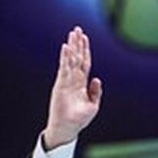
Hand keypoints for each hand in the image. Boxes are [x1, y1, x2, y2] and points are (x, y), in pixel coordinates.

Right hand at [43, 27, 101, 149]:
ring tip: (72, 34)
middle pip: (76, 57)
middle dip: (77, 44)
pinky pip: (64, 69)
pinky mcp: (60, 85)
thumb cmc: (79, 119)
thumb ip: (95, 92)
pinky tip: (66, 48)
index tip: (85, 38)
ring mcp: (66, 81)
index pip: (84, 63)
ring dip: (72, 47)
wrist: (67, 129)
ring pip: (70, 60)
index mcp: (82, 84)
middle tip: (77, 29)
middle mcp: (74, 80)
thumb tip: (97, 79)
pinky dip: (65, 58)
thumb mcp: (93, 106)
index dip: (85, 50)